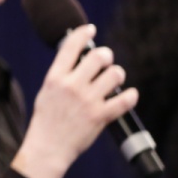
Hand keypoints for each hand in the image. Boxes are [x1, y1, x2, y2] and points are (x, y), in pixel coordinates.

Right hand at [11, 25, 140, 177]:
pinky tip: (129, 95)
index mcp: (55, 78)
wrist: (48, 147)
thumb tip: (78, 59)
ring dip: (117, 74)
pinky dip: (131, 96)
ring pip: (115, 74)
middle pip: (98, 56)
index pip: (71, 46)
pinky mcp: (101, 116)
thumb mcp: (46, 92)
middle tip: (105, 61)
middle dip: (105, 55)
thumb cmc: (46, 120)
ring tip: (113, 80)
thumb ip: (61, 75)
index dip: (83, 33)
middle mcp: (72, 86)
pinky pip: (125, 100)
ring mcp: (88, 101)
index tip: (91, 29)